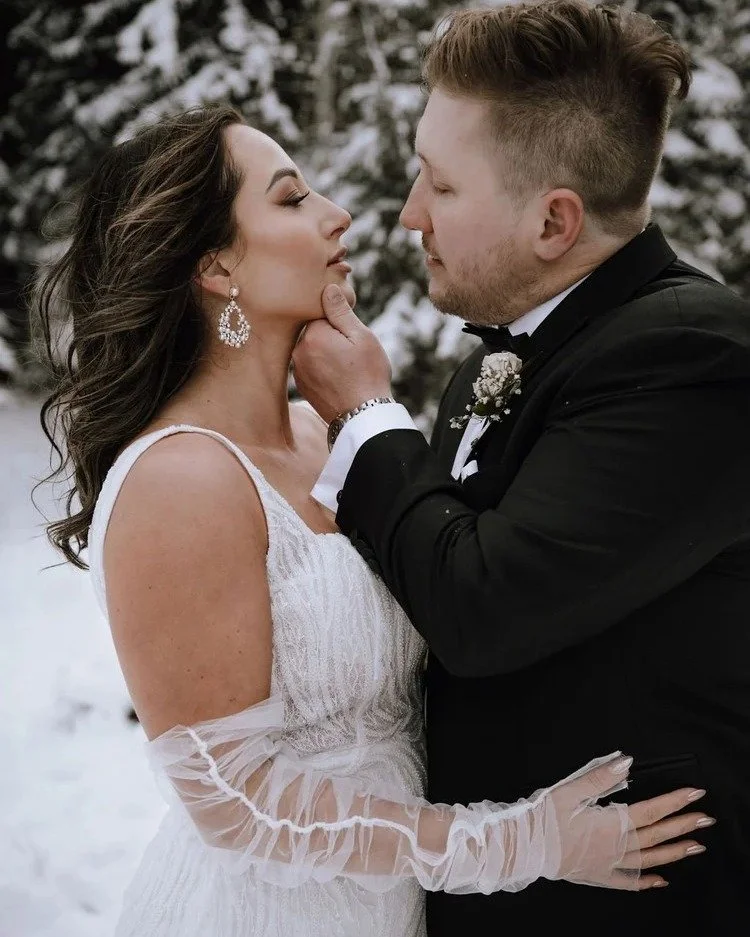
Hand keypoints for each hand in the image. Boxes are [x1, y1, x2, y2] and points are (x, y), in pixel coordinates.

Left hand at [292, 285, 392, 423]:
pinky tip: (340, 381)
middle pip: (315, 332)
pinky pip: (312, 368)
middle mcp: (298, 352)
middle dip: (333, 338)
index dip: (340, 323)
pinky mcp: (302, 387)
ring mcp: (298, 371)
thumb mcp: (361, 336)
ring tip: (348, 370)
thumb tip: (326, 288)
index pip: (321, 314)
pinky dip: (324, 370)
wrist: (362, 416)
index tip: (352, 336)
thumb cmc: (367, 374)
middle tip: (353, 356)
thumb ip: (340, 311)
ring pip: (314, 351)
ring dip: (328, 355)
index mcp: (312, 335)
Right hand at [546, 753, 711, 889]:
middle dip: (682, 825)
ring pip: (649, 858)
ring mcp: (609, 863)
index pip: (651, 810)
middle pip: (656, 834)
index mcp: (611, 824)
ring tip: (695, 847)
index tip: (694, 794)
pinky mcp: (598, 874)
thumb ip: (600, 777)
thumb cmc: (545, 819)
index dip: (674, 801)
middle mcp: (616, 846)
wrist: (526, 847)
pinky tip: (660, 880)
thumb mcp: (570, 790)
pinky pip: (628, 880)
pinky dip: (646, 881)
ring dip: (674, 852)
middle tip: (705, 819)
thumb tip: (626, 762)